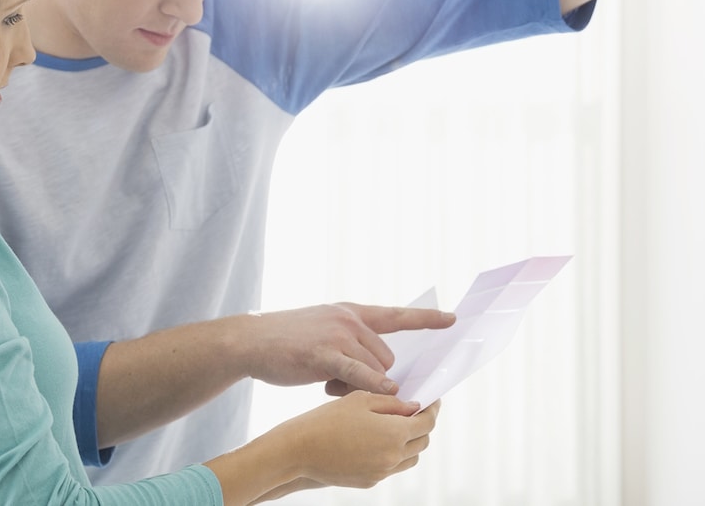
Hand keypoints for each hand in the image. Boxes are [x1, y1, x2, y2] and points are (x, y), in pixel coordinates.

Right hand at [245, 303, 455, 395]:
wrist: (251, 341)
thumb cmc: (288, 341)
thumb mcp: (326, 331)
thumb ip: (353, 343)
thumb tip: (380, 370)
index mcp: (352, 312)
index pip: (397, 315)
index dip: (426, 318)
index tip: (452, 319)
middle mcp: (350, 319)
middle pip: (388, 357)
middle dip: (375, 376)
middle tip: (340, 383)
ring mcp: (338, 334)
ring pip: (376, 368)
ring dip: (361, 386)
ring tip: (327, 383)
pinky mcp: (324, 353)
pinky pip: (360, 372)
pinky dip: (375, 384)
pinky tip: (387, 391)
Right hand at [278, 393, 440, 489]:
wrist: (299, 450)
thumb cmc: (328, 419)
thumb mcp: (362, 400)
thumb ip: (393, 403)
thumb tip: (414, 407)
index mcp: (395, 434)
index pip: (427, 422)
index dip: (433, 409)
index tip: (432, 400)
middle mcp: (393, 457)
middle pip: (423, 442)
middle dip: (423, 425)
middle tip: (413, 411)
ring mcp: (382, 472)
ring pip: (411, 458)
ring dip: (411, 442)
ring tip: (397, 426)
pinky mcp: (370, 481)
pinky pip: (391, 468)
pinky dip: (393, 454)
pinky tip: (377, 440)